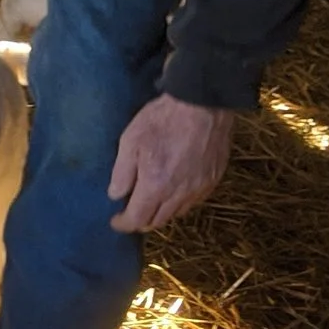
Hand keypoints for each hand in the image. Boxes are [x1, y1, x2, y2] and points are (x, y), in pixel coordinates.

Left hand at [108, 93, 235, 232]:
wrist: (203, 104)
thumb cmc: (162, 120)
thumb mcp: (130, 141)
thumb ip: (122, 173)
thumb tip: (115, 195)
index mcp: (156, 186)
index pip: (137, 219)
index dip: (124, 224)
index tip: (115, 220)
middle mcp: (179, 194)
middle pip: (157, 221)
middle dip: (141, 221)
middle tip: (130, 212)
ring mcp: (199, 188)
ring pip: (176, 214)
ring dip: (161, 213)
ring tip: (150, 202)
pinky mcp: (213, 180)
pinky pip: (193, 202)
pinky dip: (179, 203)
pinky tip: (172, 191)